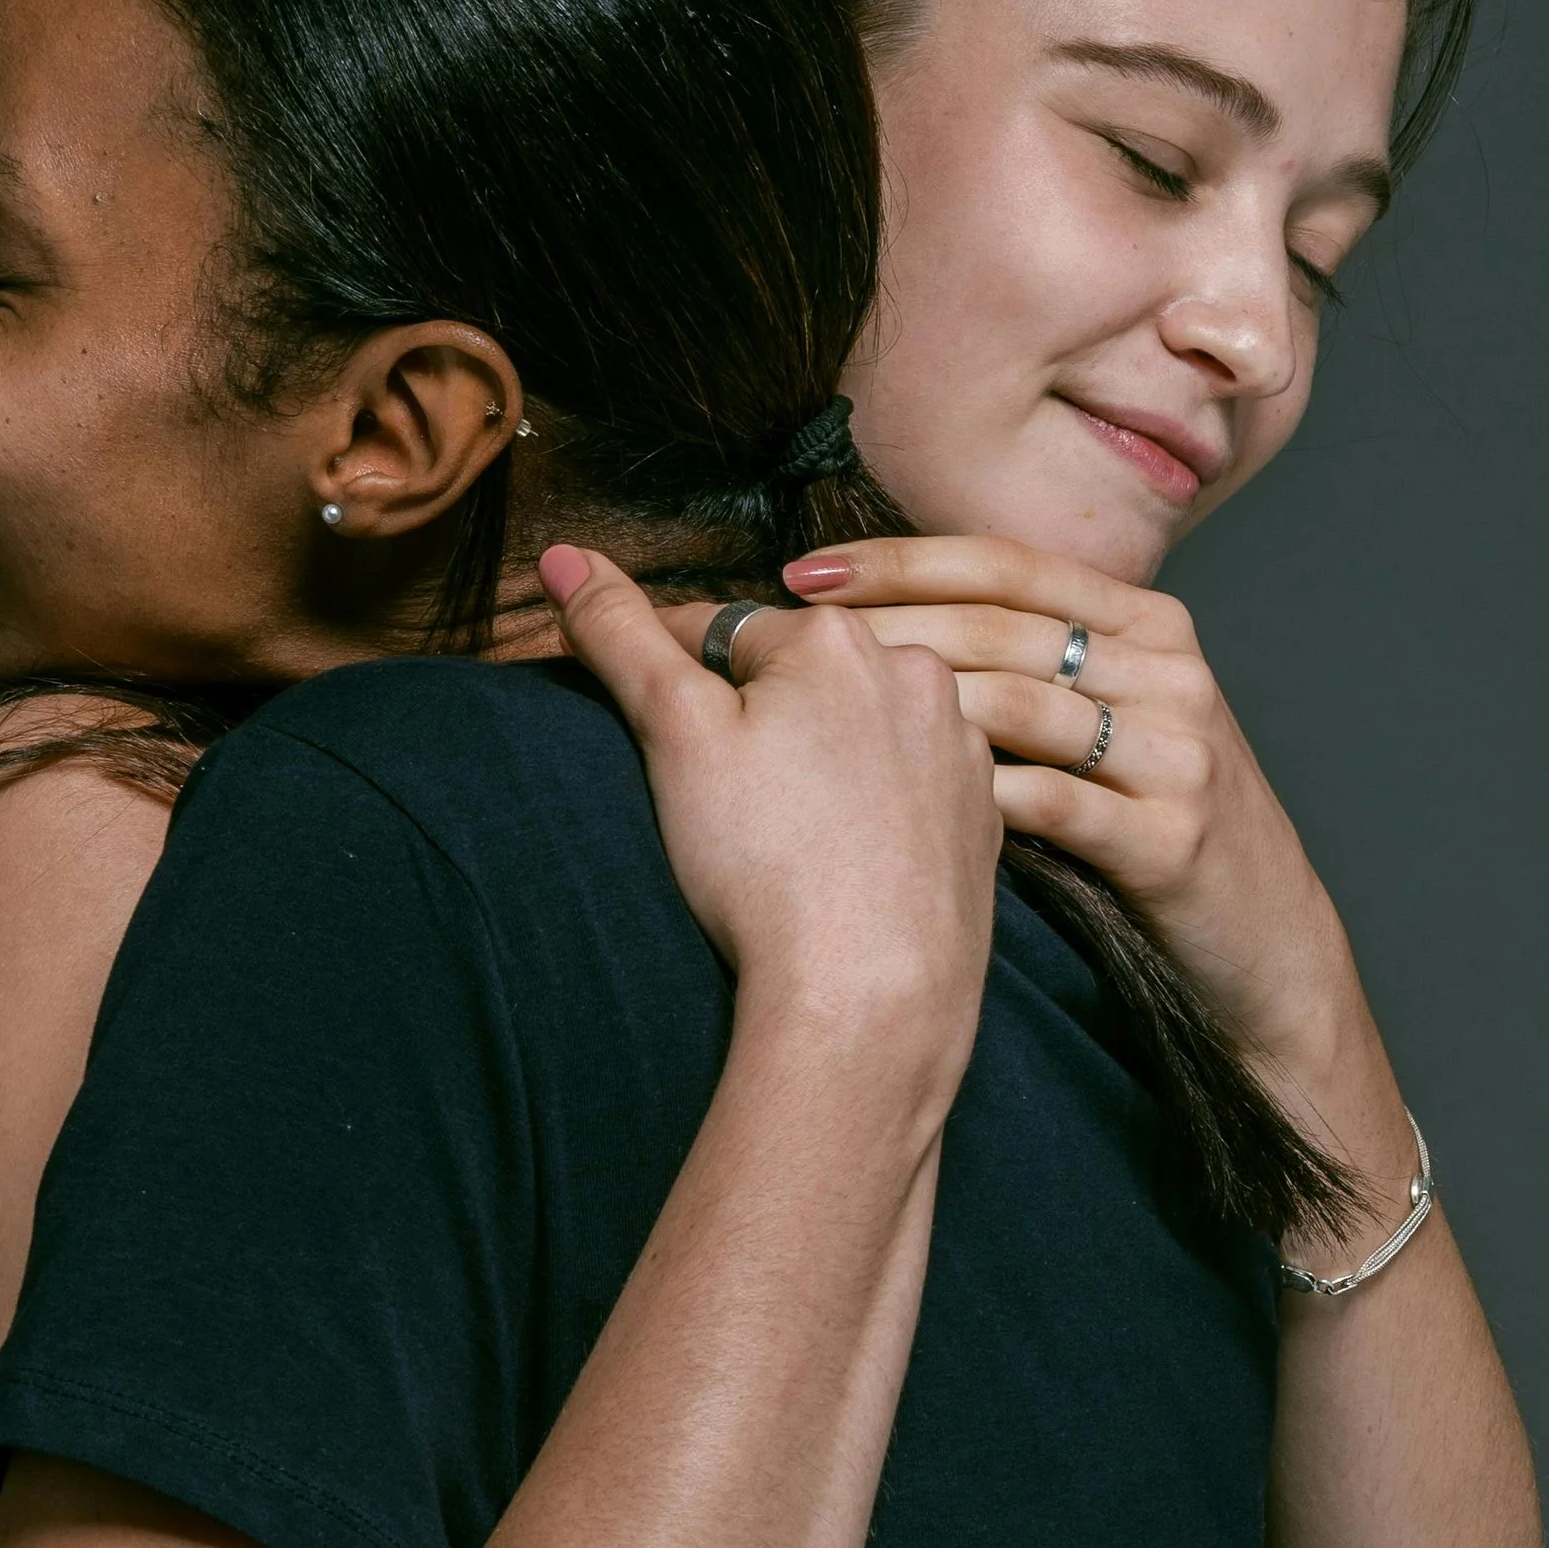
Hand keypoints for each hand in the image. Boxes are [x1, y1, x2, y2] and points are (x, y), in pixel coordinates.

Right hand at [542, 547, 999, 1106]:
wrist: (873, 995)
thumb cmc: (765, 864)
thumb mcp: (673, 734)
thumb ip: (619, 634)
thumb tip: (564, 551)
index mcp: (834, 636)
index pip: (716, 630)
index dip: (666, 681)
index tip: (652, 739)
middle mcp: (916, 669)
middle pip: (796, 676)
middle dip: (751, 718)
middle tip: (719, 803)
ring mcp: (961, 745)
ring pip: (857, 728)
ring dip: (815, 757)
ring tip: (781, 834)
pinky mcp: (984, 815)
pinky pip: (908, 787)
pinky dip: (871, 808)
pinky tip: (839, 859)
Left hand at [775, 535, 1365, 1087]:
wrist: (1264, 941)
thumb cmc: (1154, 824)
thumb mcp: (1115, 722)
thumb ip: (1034, 665)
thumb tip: (884, 621)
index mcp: (1150, 624)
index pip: (1007, 566)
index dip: (901, 560)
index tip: (802, 571)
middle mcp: (1171, 672)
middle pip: (1001, 630)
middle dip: (879, 630)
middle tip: (775, 644)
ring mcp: (1179, 753)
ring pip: (1018, 707)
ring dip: (905, 711)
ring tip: (810, 722)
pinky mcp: (1173, 839)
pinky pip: (1051, 805)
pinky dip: (968, 799)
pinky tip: (890, 805)